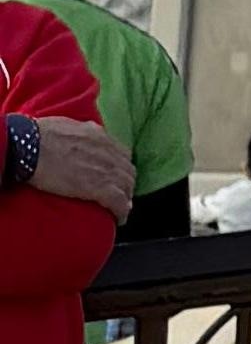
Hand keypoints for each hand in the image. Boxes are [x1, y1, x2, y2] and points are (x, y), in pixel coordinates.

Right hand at [15, 114, 134, 219]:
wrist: (29, 148)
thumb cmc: (38, 135)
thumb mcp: (68, 125)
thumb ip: (81, 132)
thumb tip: (82, 135)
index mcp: (100, 136)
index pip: (122, 154)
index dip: (121, 167)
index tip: (116, 176)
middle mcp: (108, 151)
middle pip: (128, 171)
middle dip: (126, 183)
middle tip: (119, 195)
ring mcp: (105, 169)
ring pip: (127, 187)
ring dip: (125, 198)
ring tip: (120, 208)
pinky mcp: (98, 187)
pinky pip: (118, 202)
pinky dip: (121, 211)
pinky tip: (119, 218)